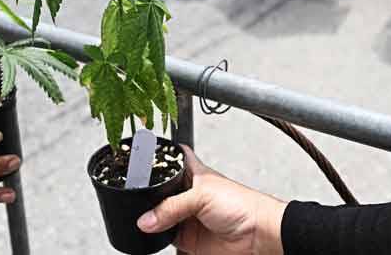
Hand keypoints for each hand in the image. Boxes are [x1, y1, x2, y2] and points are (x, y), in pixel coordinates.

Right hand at [138, 147, 285, 254]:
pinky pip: (164, 238)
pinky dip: (155, 238)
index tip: (141, 151)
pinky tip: (150, 235)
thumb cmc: (242, 206)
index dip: (162, 152)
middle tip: (132, 193)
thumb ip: (171, 207)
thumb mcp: (202, 196)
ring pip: (159, 215)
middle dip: (147, 192)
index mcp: (195, 174)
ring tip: (140, 218)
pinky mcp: (187, 239)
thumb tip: (145, 220)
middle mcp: (189, 194)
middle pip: (161, 190)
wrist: (258, 237)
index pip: (176, 157)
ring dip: (149, 218)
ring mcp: (187, 217)